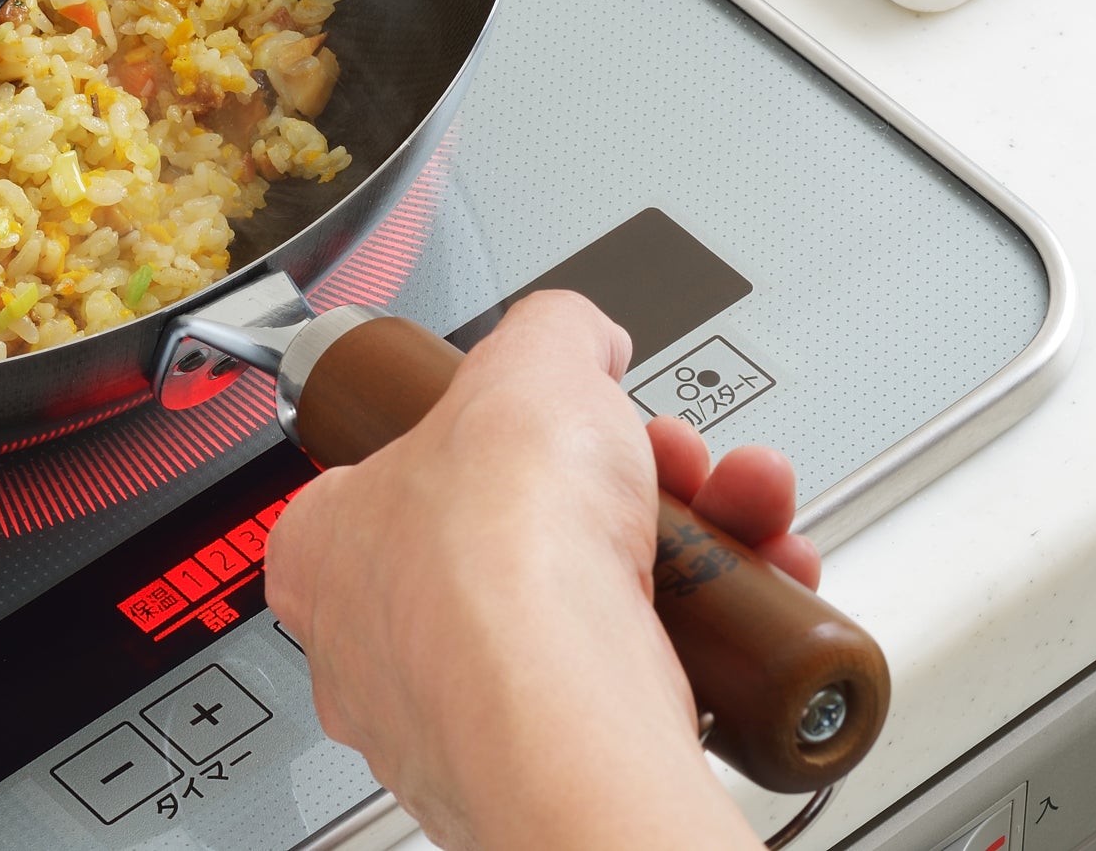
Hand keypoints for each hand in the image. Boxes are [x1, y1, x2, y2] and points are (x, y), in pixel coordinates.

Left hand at [263, 292, 818, 850]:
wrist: (569, 713)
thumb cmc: (500, 561)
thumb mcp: (528, 365)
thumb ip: (553, 332)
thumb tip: (577, 334)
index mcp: (335, 552)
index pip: (391, 478)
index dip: (487, 436)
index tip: (548, 419)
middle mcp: (389, 651)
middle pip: (524, 539)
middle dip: (628, 481)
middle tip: (670, 460)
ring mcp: (477, 717)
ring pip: (598, 609)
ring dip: (698, 540)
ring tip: (740, 502)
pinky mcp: (566, 762)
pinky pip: (651, 681)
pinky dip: (719, 629)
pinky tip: (760, 575)